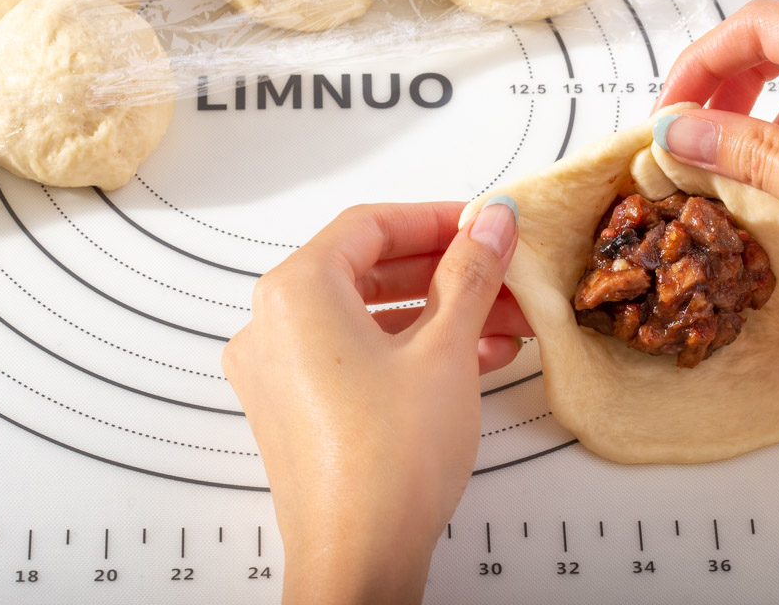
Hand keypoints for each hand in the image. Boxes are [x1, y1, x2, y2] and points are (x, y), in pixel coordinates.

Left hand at [222, 200, 524, 603]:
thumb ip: (471, 271)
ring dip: (439, 315)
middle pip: (369, 270)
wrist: (359, 560)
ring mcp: (281, 371)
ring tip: (505, 320)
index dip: (436, 218)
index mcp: (295, 292)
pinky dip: (411, 351)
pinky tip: (474, 358)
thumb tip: (491, 221)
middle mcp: (273, 326)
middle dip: (447, 272)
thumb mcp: (445, 348)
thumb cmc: (387, 462)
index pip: (370, 225)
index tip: (483, 223)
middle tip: (501, 270)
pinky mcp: (297, 409)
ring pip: (369, 318)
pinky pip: (358, 357)